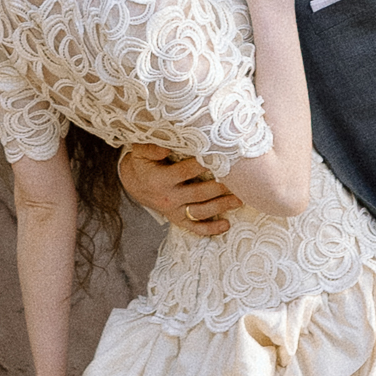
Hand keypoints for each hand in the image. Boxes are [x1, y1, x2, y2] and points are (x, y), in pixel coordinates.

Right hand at [119, 144, 242, 235]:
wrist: (135, 183)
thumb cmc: (143, 162)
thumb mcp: (141, 151)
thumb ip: (151, 147)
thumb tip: (167, 145)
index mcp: (161, 179)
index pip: (185, 171)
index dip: (202, 165)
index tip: (220, 158)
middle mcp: (169, 197)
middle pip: (198, 193)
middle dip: (219, 188)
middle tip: (240, 181)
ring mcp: (174, 210)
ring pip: (201, 211)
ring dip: (221, 206)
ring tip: (240, 199)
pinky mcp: (178, 219)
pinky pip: (195, 227)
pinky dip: (211, 229)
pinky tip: (227, 225)